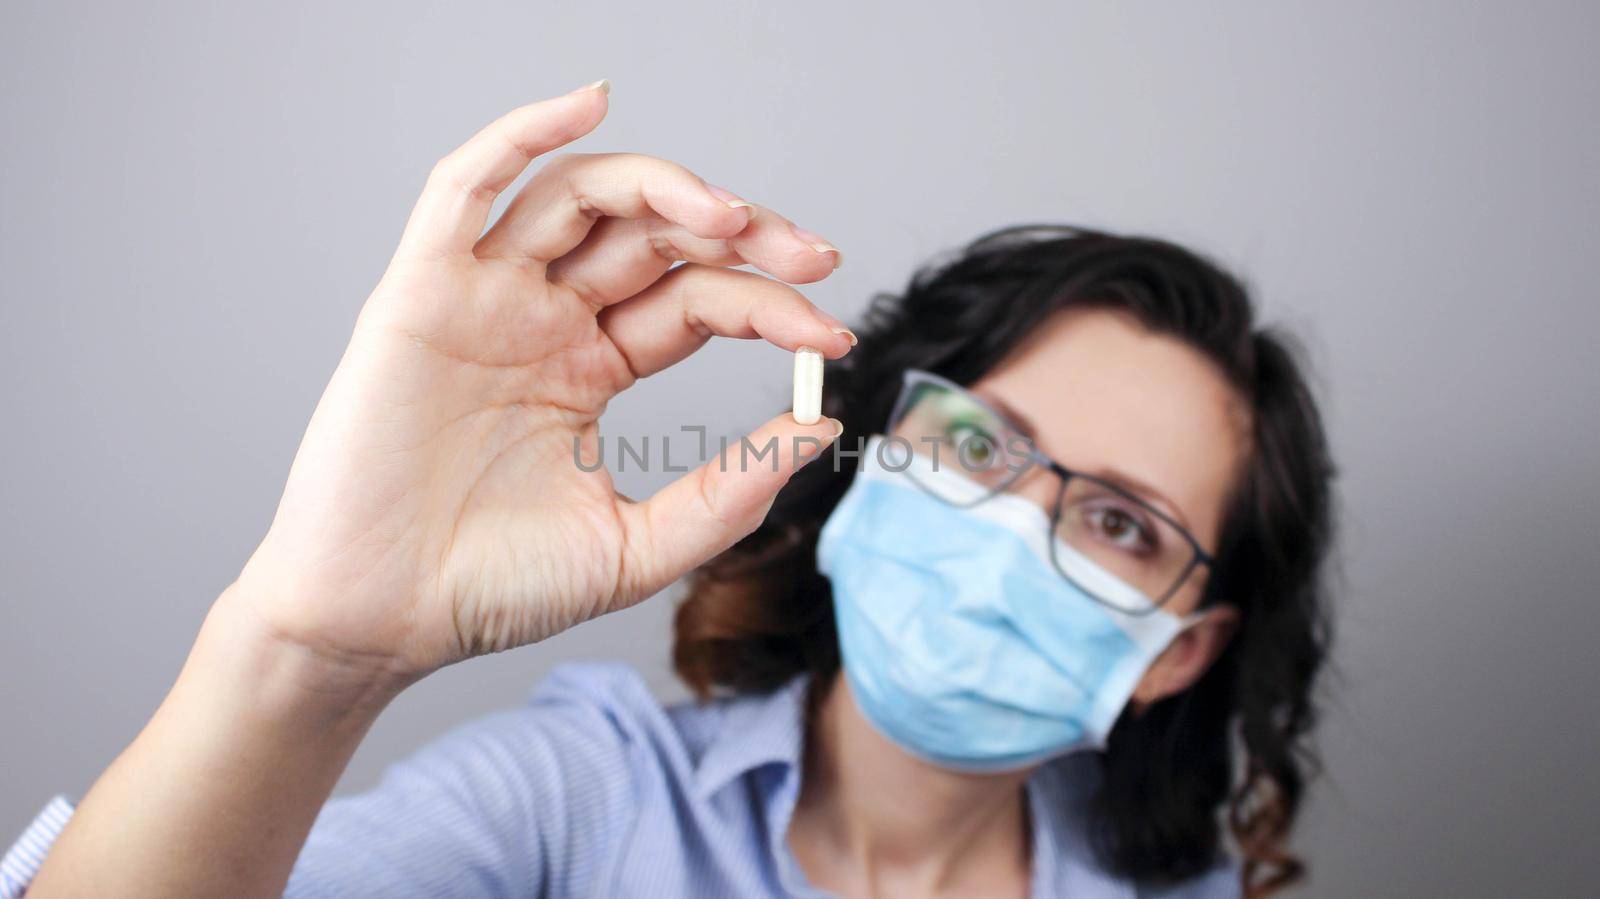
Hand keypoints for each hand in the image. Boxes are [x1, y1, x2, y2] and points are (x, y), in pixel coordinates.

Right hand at [229, 81, 850, 684]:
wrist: (382, 621)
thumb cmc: (492, 587)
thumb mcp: (636, 546)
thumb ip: (728, 491)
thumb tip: (821, 425)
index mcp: (592, 366)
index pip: (697, 302)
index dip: (769, 307)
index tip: (831, 337)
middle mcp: (543, 318)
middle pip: (654, 237)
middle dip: (740, 234)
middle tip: (812, 256)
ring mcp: (484, 298)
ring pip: (578, 197)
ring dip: (661, 186)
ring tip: (729, 214)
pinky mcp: (421, 291)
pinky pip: (462, 188)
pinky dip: (520, 133)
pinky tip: (588, 100)